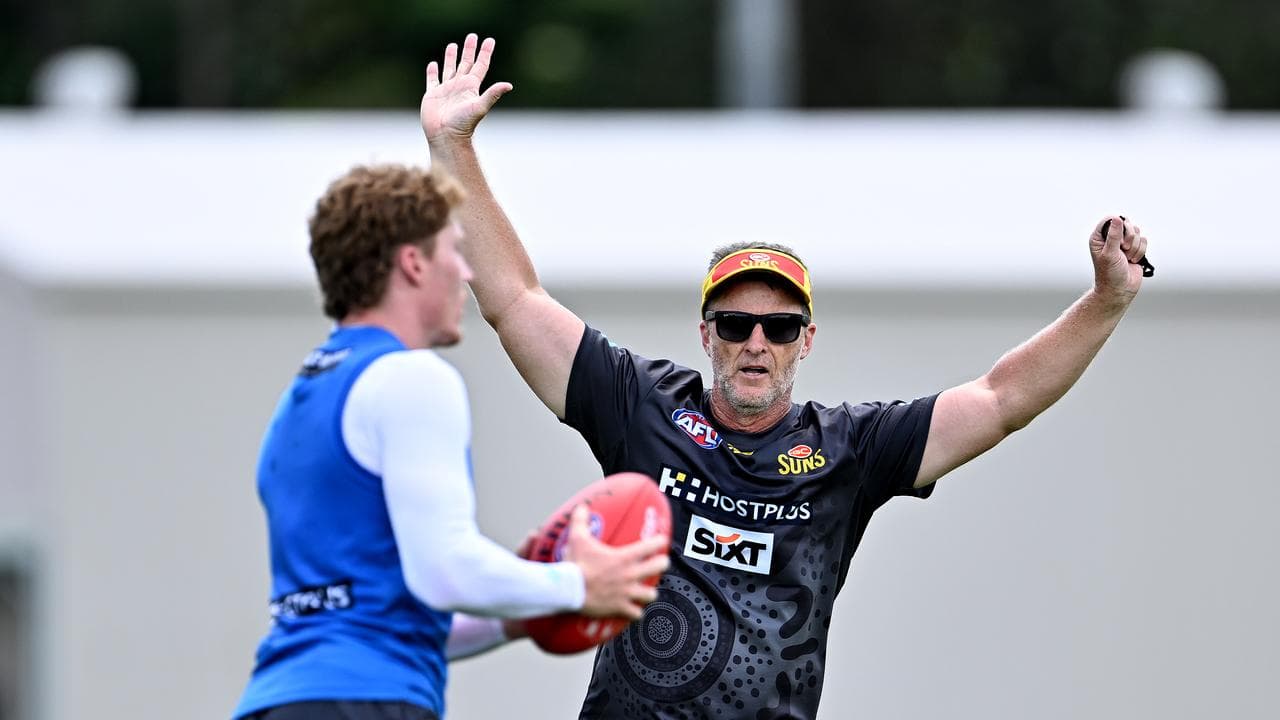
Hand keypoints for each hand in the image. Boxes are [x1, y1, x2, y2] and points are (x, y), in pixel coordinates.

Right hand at [421, 33, 512, 142]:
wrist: (446, 136)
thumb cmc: (463, 124)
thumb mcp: (479, 107)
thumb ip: (492, 94)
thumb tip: (509, 85)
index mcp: (471, 87)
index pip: (480, 65)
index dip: (485, 53)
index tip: (490, 40)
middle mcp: (459, 86)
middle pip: (466, 63)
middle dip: (469, 50)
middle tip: (473, 36)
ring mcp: (446, 90)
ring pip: (449, 68)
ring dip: (451, 57)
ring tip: (453, 45)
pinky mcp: (433, 95)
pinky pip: (432, 79)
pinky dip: (432, 71)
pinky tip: (433, 64)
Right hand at [560, 504, 669, 619]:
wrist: (568, 589)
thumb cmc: (576, 564)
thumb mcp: (578, 538)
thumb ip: (581, 520)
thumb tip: (582, 506)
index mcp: (624, 557)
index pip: (652, 545)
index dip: (659, 541)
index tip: (661, 540)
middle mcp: (630, 574)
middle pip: (659, 567)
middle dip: (661, 564)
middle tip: (659, 563)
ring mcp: (627, 593)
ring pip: (651, 594)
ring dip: (648, 592)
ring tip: (645, 590)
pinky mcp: (620, 608)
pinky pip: (635, 614)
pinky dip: (634, 612)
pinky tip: (633, 610)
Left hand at [1090, 215, 1148, 298]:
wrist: (1120, 289)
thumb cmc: (1110, 273)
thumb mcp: (1110, 254)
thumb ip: (1114, 235)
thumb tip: (1116, 218)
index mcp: (1099, 237)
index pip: (1110, 219)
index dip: (1119, 226)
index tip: (1120, 241)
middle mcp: (1111, 238)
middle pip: (1127, 223)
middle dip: (1129, 238)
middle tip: (1123, 250)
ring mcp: (1123, 243)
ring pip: (1137, 232)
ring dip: (1134, 247)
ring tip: (1126, 258)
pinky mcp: (1134, 248)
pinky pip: (1144, 240)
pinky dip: (1140, 251)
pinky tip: (1132, 261)